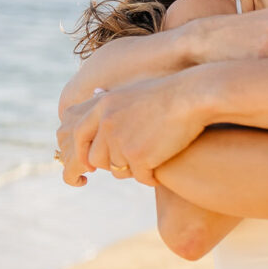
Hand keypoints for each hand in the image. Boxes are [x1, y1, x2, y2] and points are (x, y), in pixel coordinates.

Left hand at [57, 72, 210, 187]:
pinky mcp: (139, 155)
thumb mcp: (131, 91)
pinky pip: (140, 177)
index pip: (75, 133)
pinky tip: (161, 168)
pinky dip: (151, 176)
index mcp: (102, 106)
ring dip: (133, 170)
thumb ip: (109, 100)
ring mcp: (121, 140)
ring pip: (117, 170)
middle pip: (94, 158)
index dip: (76, 152)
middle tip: (110, 172)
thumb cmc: (168, 93)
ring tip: (150, 161)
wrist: (193, 97)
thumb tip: (94, 95)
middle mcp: (106, 123)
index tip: (85, 165)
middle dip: (104, 167)